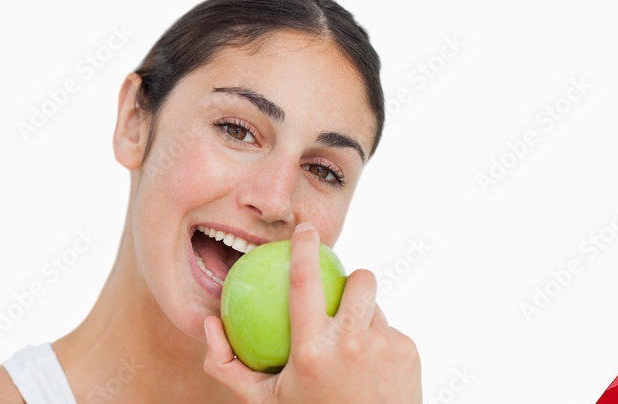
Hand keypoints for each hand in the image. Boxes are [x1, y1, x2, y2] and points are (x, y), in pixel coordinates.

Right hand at [203, 223, 422, 402]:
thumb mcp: (265, 402)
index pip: (305, 283)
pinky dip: (378, 345)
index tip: (306, 230)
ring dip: (363, 319)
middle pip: (360, 281)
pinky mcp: (408, 352)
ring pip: (375, 308)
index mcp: (312, 351)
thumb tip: (210, 324)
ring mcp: (385, 346)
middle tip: (342, 294)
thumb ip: (228, 365)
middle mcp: (351, 344)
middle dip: (354, 278)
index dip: (305, 248)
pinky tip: (371, 371)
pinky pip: (390, 333)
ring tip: (352, 349)